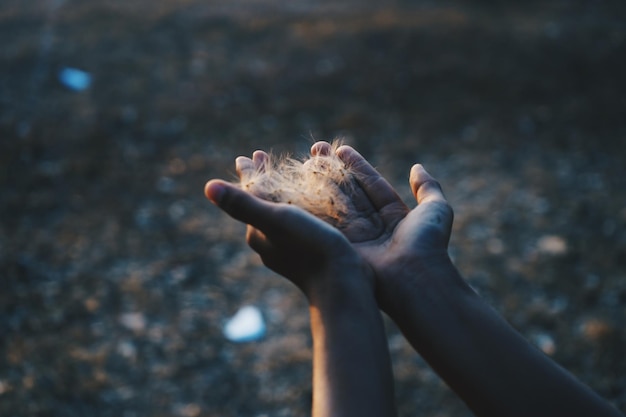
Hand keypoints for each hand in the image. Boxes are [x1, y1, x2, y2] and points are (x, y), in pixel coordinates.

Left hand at [204, 151, 373, 299]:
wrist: (344, 285)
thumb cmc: (309, 249)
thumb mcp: (276, 220)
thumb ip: (244, 204)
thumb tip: (208, 186)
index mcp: (259, 233)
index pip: (250, 196)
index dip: (250, 173)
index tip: (250, 154)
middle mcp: (272, 242)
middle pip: (265, 202)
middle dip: (265, 179)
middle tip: (263, 156)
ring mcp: (292, 248)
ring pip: (285, 211)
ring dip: (286, 188)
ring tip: (291, 171)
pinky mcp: (314, 251)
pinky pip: (304, 219)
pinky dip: (305, 202)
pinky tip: (316, 196)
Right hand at [309, 141, 453, 311]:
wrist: (415, 279)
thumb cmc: (428, 243)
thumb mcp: (436, 209)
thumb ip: (427, 187)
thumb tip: (417, 168)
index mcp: (394, 216)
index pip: (372, 184)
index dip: (356, 166)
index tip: (340, 149)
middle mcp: (372, 226)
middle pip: (350, 191)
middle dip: (333, 170)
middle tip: (315, 149)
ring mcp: (356, 237)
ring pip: (335, 203)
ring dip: (320, 181)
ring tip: (307, 160)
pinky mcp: (341, 247)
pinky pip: (327, 221)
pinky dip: (314, 203)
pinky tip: (301, 183)